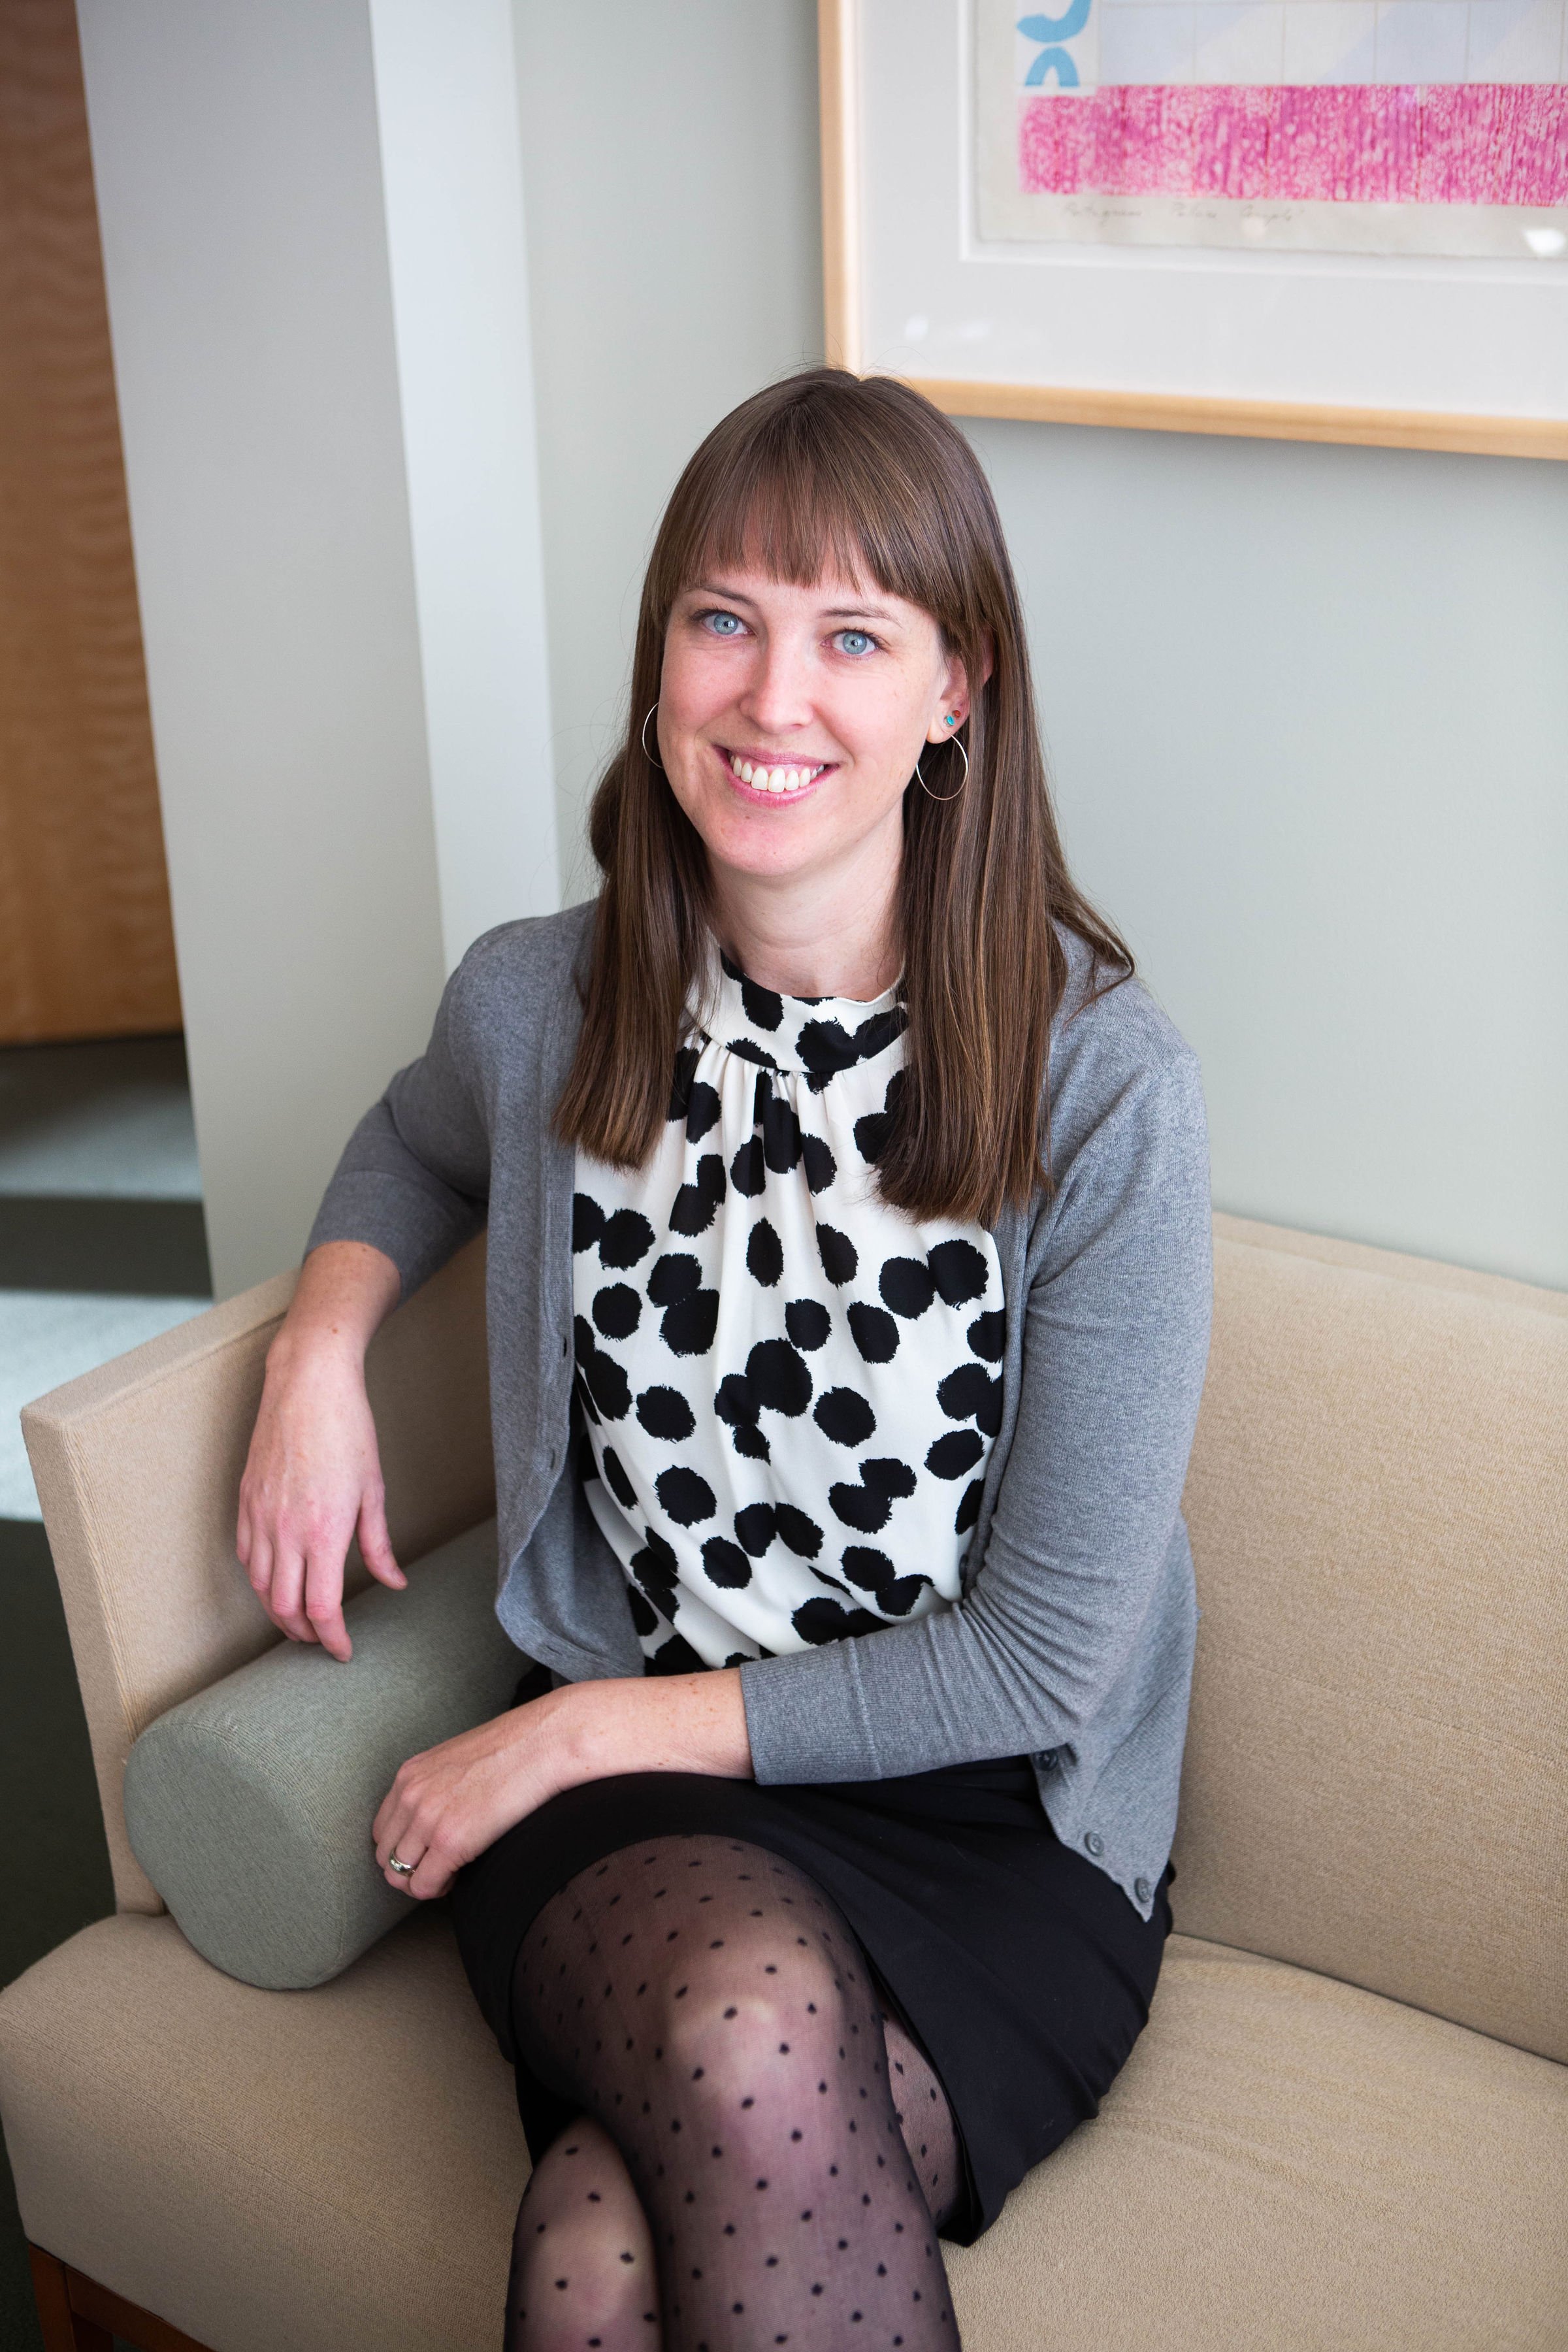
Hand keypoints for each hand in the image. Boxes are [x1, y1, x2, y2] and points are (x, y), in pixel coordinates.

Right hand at [236, 1241, 402, 1661]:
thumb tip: (393, 1582)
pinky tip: (274, 1581)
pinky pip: (246, 1556)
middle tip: (322, 1642)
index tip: (343, 1651)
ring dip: (278, 1612)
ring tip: (299, 1620)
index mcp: (323, 1532)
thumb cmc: (348, 1430)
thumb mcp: (375, 1489)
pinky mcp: (245, 1501)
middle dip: (304, 1634)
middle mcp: (285, 1531)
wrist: (307, 1383)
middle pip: (285, 1608)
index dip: (331, 1640)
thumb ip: (378, 1543)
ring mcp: (259, 1516)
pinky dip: (258, 1579)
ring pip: (260, 1586)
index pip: (321, 1609)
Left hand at [373, 1670, 753, 1898]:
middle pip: (384, 1855)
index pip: (382, 1827)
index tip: (428, 1853)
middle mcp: (411, 1794)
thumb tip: (447, 1809)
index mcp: (412, 1772)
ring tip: (453, 1874)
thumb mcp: (464, 1758)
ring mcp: (427, 1818)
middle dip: (409, 1868)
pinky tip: (462, 1876)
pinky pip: (424, 1886)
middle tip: (441, 1870)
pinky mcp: (449, 1841)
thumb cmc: (518, 1748)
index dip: (403, 1847)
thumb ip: (442, 1782)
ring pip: (399, 1876)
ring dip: (423, 1881)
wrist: (550, 1741)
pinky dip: (438, 1890)